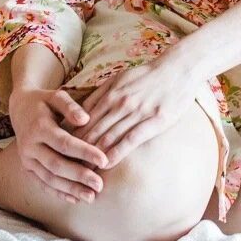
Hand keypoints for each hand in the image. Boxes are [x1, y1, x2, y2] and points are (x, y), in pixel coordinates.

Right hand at [6, 87, 108, 204]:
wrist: (20, 108)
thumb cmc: (44, 101)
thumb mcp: (56, 96)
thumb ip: (70, 107)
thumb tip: (85, 119)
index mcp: (39, 127)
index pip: (64, 143)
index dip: (84, 152)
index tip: (104, 160)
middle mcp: (30, 146)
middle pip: (56, 165)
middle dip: (79, 176)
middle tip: (100, 184)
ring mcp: (26, 159)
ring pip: (49, 178)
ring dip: (70, 189)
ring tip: (91, 197)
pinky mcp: (26, 168)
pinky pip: (42, 184)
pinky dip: (58, 193)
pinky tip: (75, 199)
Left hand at [77, 60, 202, 167]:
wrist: (179, 69)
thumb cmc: (149, 75)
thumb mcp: (121, 77)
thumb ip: (102, 94)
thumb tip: (81, 110)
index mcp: (111, 92)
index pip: (83, 118)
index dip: (71, 135)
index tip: (61, 150)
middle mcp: (120, 102)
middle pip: (92, 130)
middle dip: (77, 150)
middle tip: (66, 166)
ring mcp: (136, 112)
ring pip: (108, 136)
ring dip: (93, 155)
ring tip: (82, 171)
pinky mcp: (153, 121)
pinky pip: (130, 140)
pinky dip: (115, 153)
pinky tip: (106, 165)